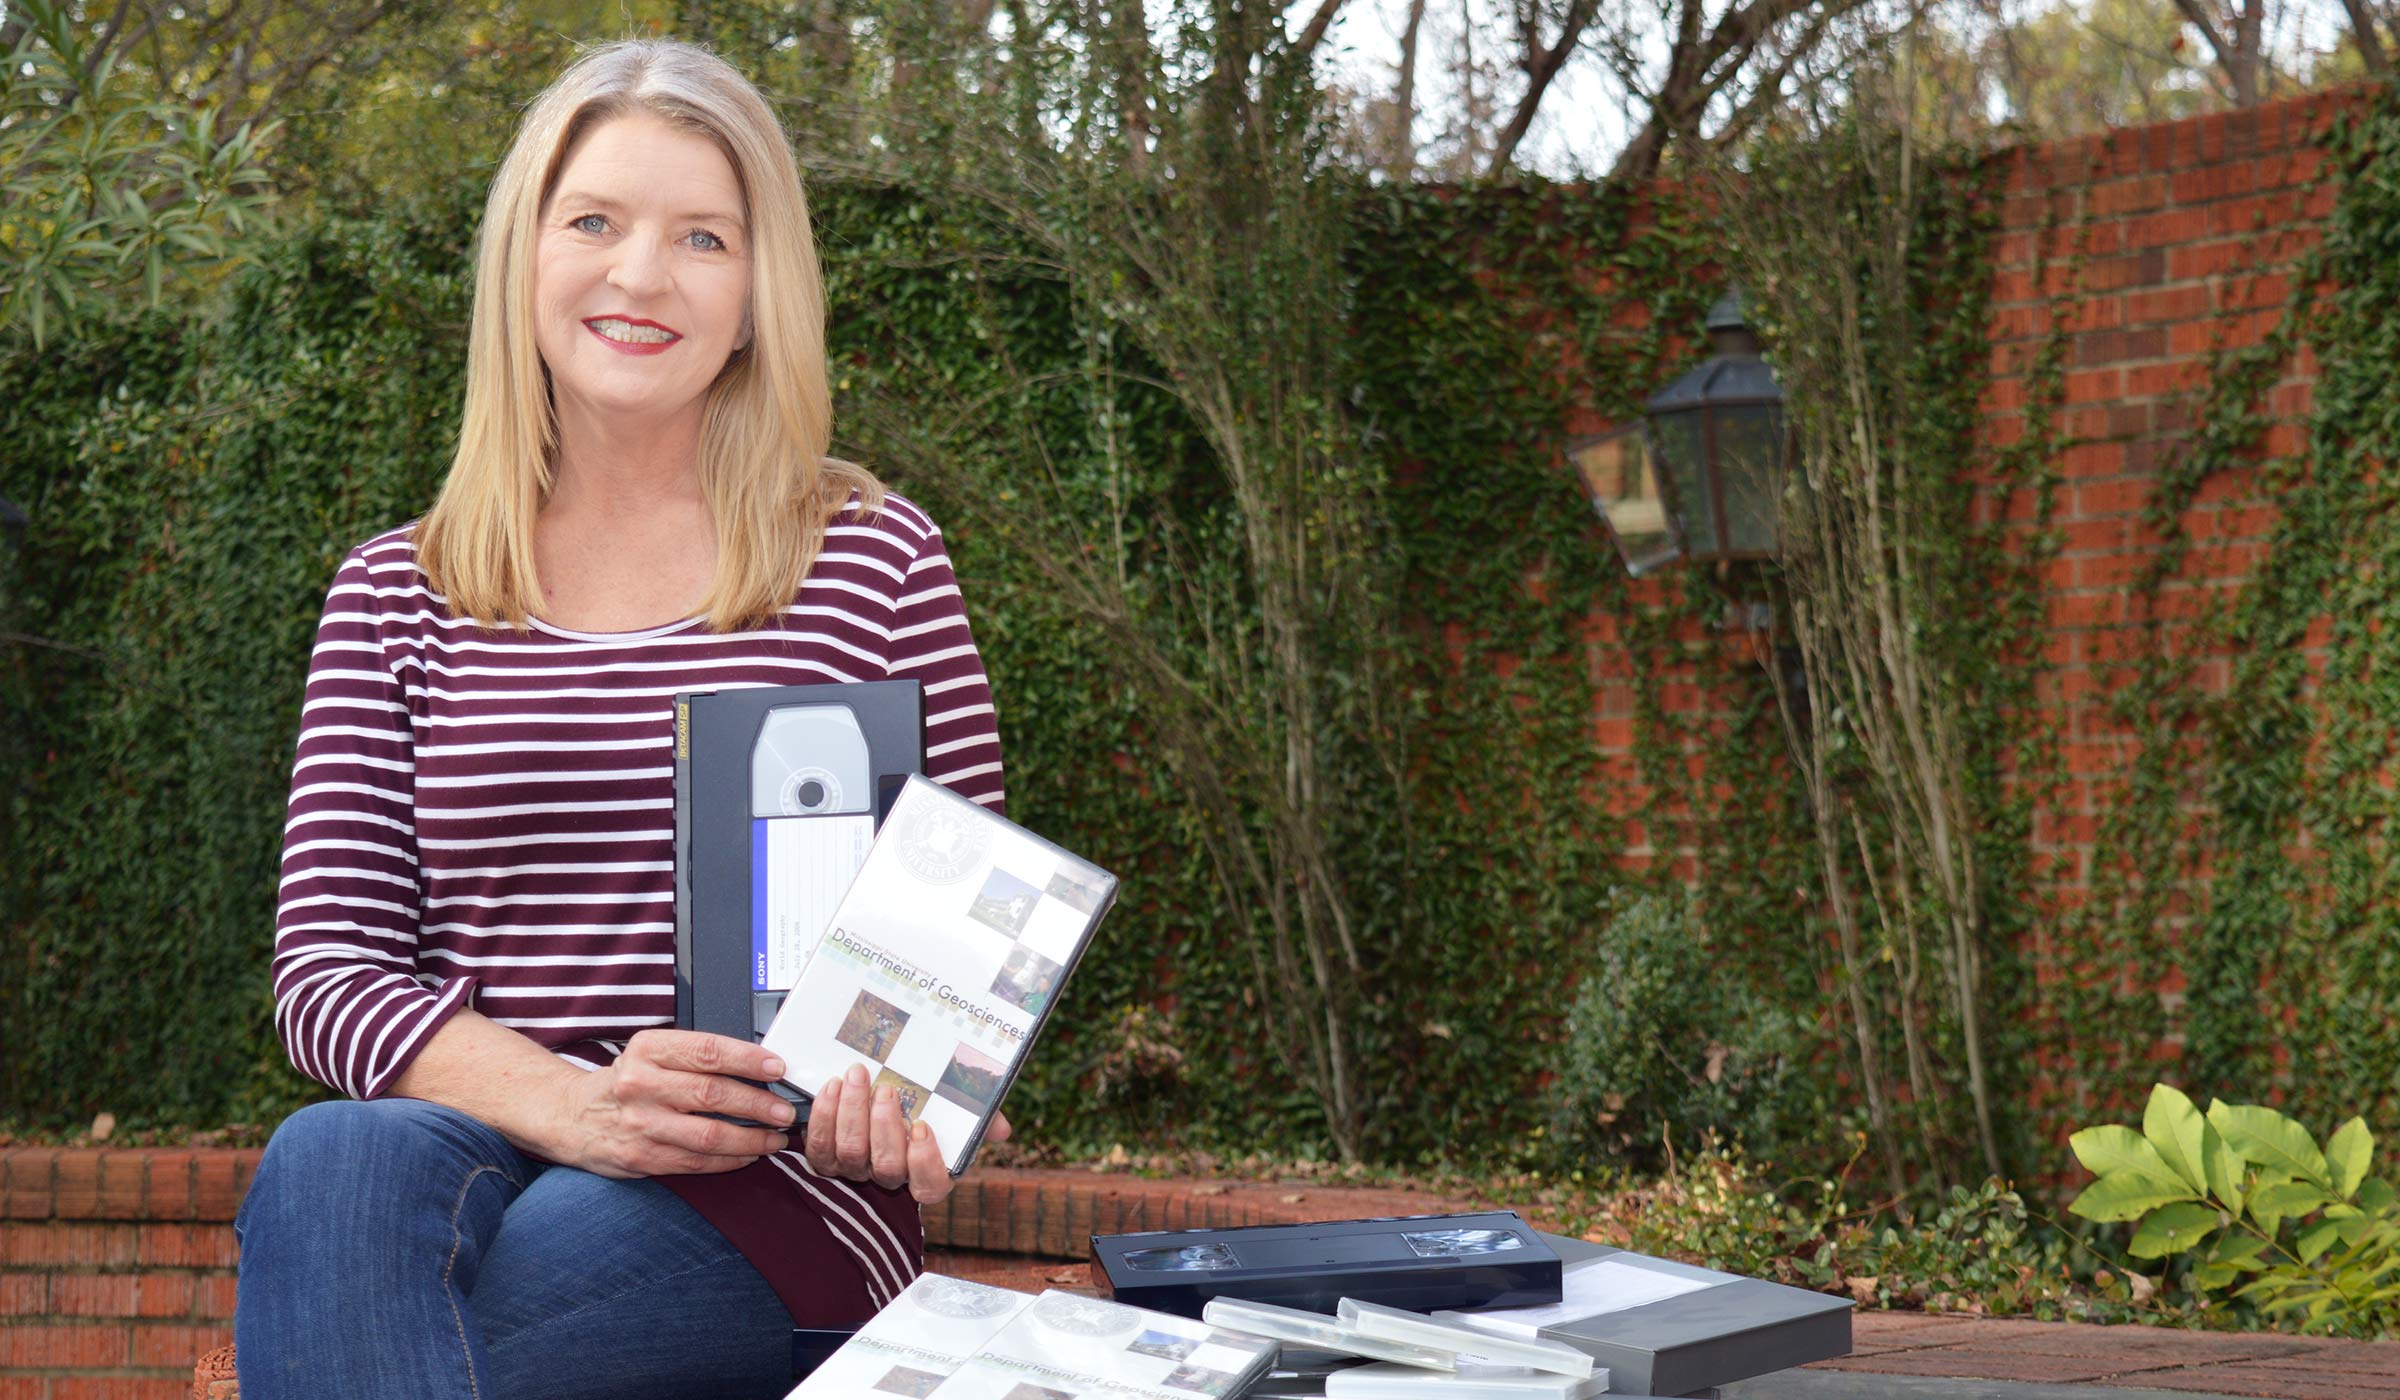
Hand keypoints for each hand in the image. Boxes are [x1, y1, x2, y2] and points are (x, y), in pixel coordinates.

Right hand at [545, 1029, 796, 1177]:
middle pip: (712, 1094)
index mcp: (648, 1049)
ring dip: (751, 1139)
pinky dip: (729, 1160)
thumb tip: (759, 1064)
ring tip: (775, 1138)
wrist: (574, 1116)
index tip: (777, 1067)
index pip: (707, 1050)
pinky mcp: (641, 1157)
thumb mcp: (652, 1053)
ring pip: (708, 1134)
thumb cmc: (627, 1081)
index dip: (748, 1059)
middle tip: (785, 1111)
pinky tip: (748, 1155)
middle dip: (758, 1104)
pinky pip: (696, 1162)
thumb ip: (696, 1056)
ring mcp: (640, 1124)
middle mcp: (640, 1084)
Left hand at [804, 1062, 1013, 1203]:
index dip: (924, 1162)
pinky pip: (819, 1146)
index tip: (922, 1126)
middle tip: (885, 1088)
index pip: (930, 1186)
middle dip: (884, 1127)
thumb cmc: (927, 1102)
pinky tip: (832, 1086)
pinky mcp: (825, 1158)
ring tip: (856, 1076)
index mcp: (928, 1172)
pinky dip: (824, 1115)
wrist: (876, 1089)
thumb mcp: (958, 1109)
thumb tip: (1002, 1130)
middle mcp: (891, 1178)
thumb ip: (982, 1118)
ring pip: (849, 1155)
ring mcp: (855, 1170)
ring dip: (851, 1113)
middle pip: (886, 1168)